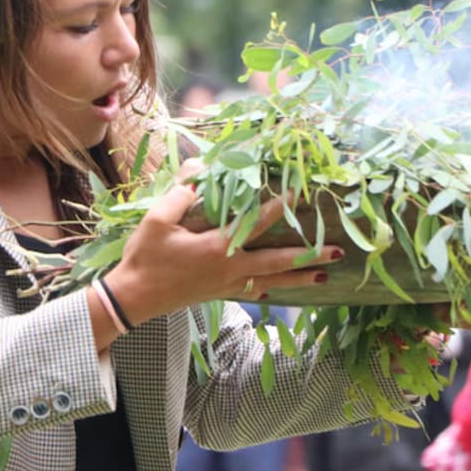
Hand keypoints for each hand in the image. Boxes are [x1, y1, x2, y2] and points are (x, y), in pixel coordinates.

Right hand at [105, 159, 343, 325]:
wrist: (132, 299)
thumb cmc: (144, 258)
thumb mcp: (156, 220)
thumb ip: (181, 194)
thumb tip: (200, 170)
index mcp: (217, 247)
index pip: (256, 222)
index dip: (278, 204)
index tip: (298, 190)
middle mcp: (230, 269)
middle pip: (278, 261)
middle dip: (309, 256)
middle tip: (338, 253)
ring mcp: (226, 285)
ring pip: (272, 280)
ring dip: (299, 278)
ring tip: (324, 277)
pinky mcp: (218, 294)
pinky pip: (253, 290)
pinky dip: (272, 287)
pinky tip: (279, 287)